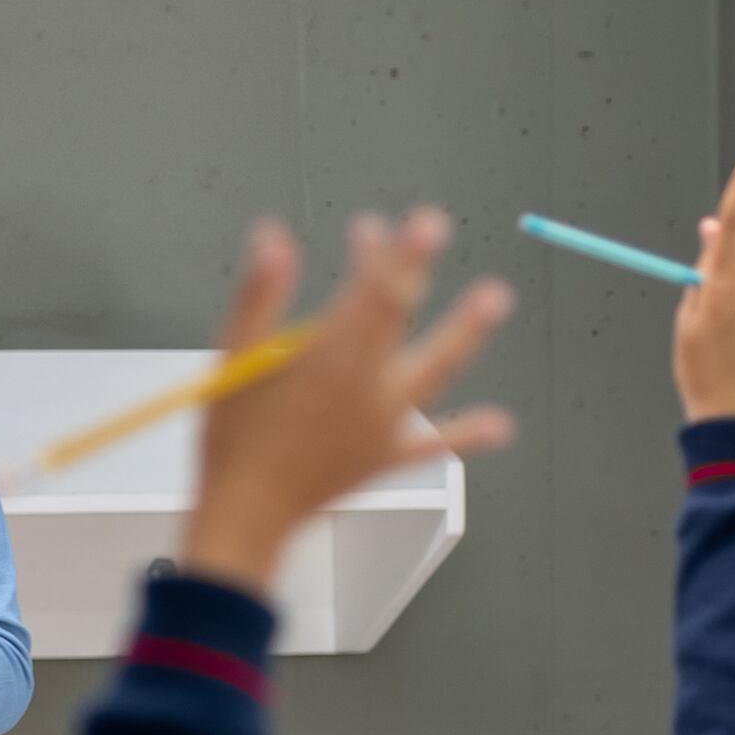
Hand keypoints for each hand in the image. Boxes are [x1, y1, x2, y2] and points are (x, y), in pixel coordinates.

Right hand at [177, 210, 516, 593]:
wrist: (247, 513)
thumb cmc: (235, 439)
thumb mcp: (234, 360)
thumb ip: (258, 296)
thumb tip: (274, 239)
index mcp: (327, 359)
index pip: (371, 292)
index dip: (393, 252)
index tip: (409, 221)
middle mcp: (364, 385)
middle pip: (399, 315)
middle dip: (415, 268)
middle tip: (435, 224)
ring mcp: (382, 422)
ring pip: (434, 369)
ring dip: (466, 330)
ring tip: (496, 296)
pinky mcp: (386, 456)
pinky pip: (433, 444)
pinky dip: (467, 434)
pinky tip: (500, 425)